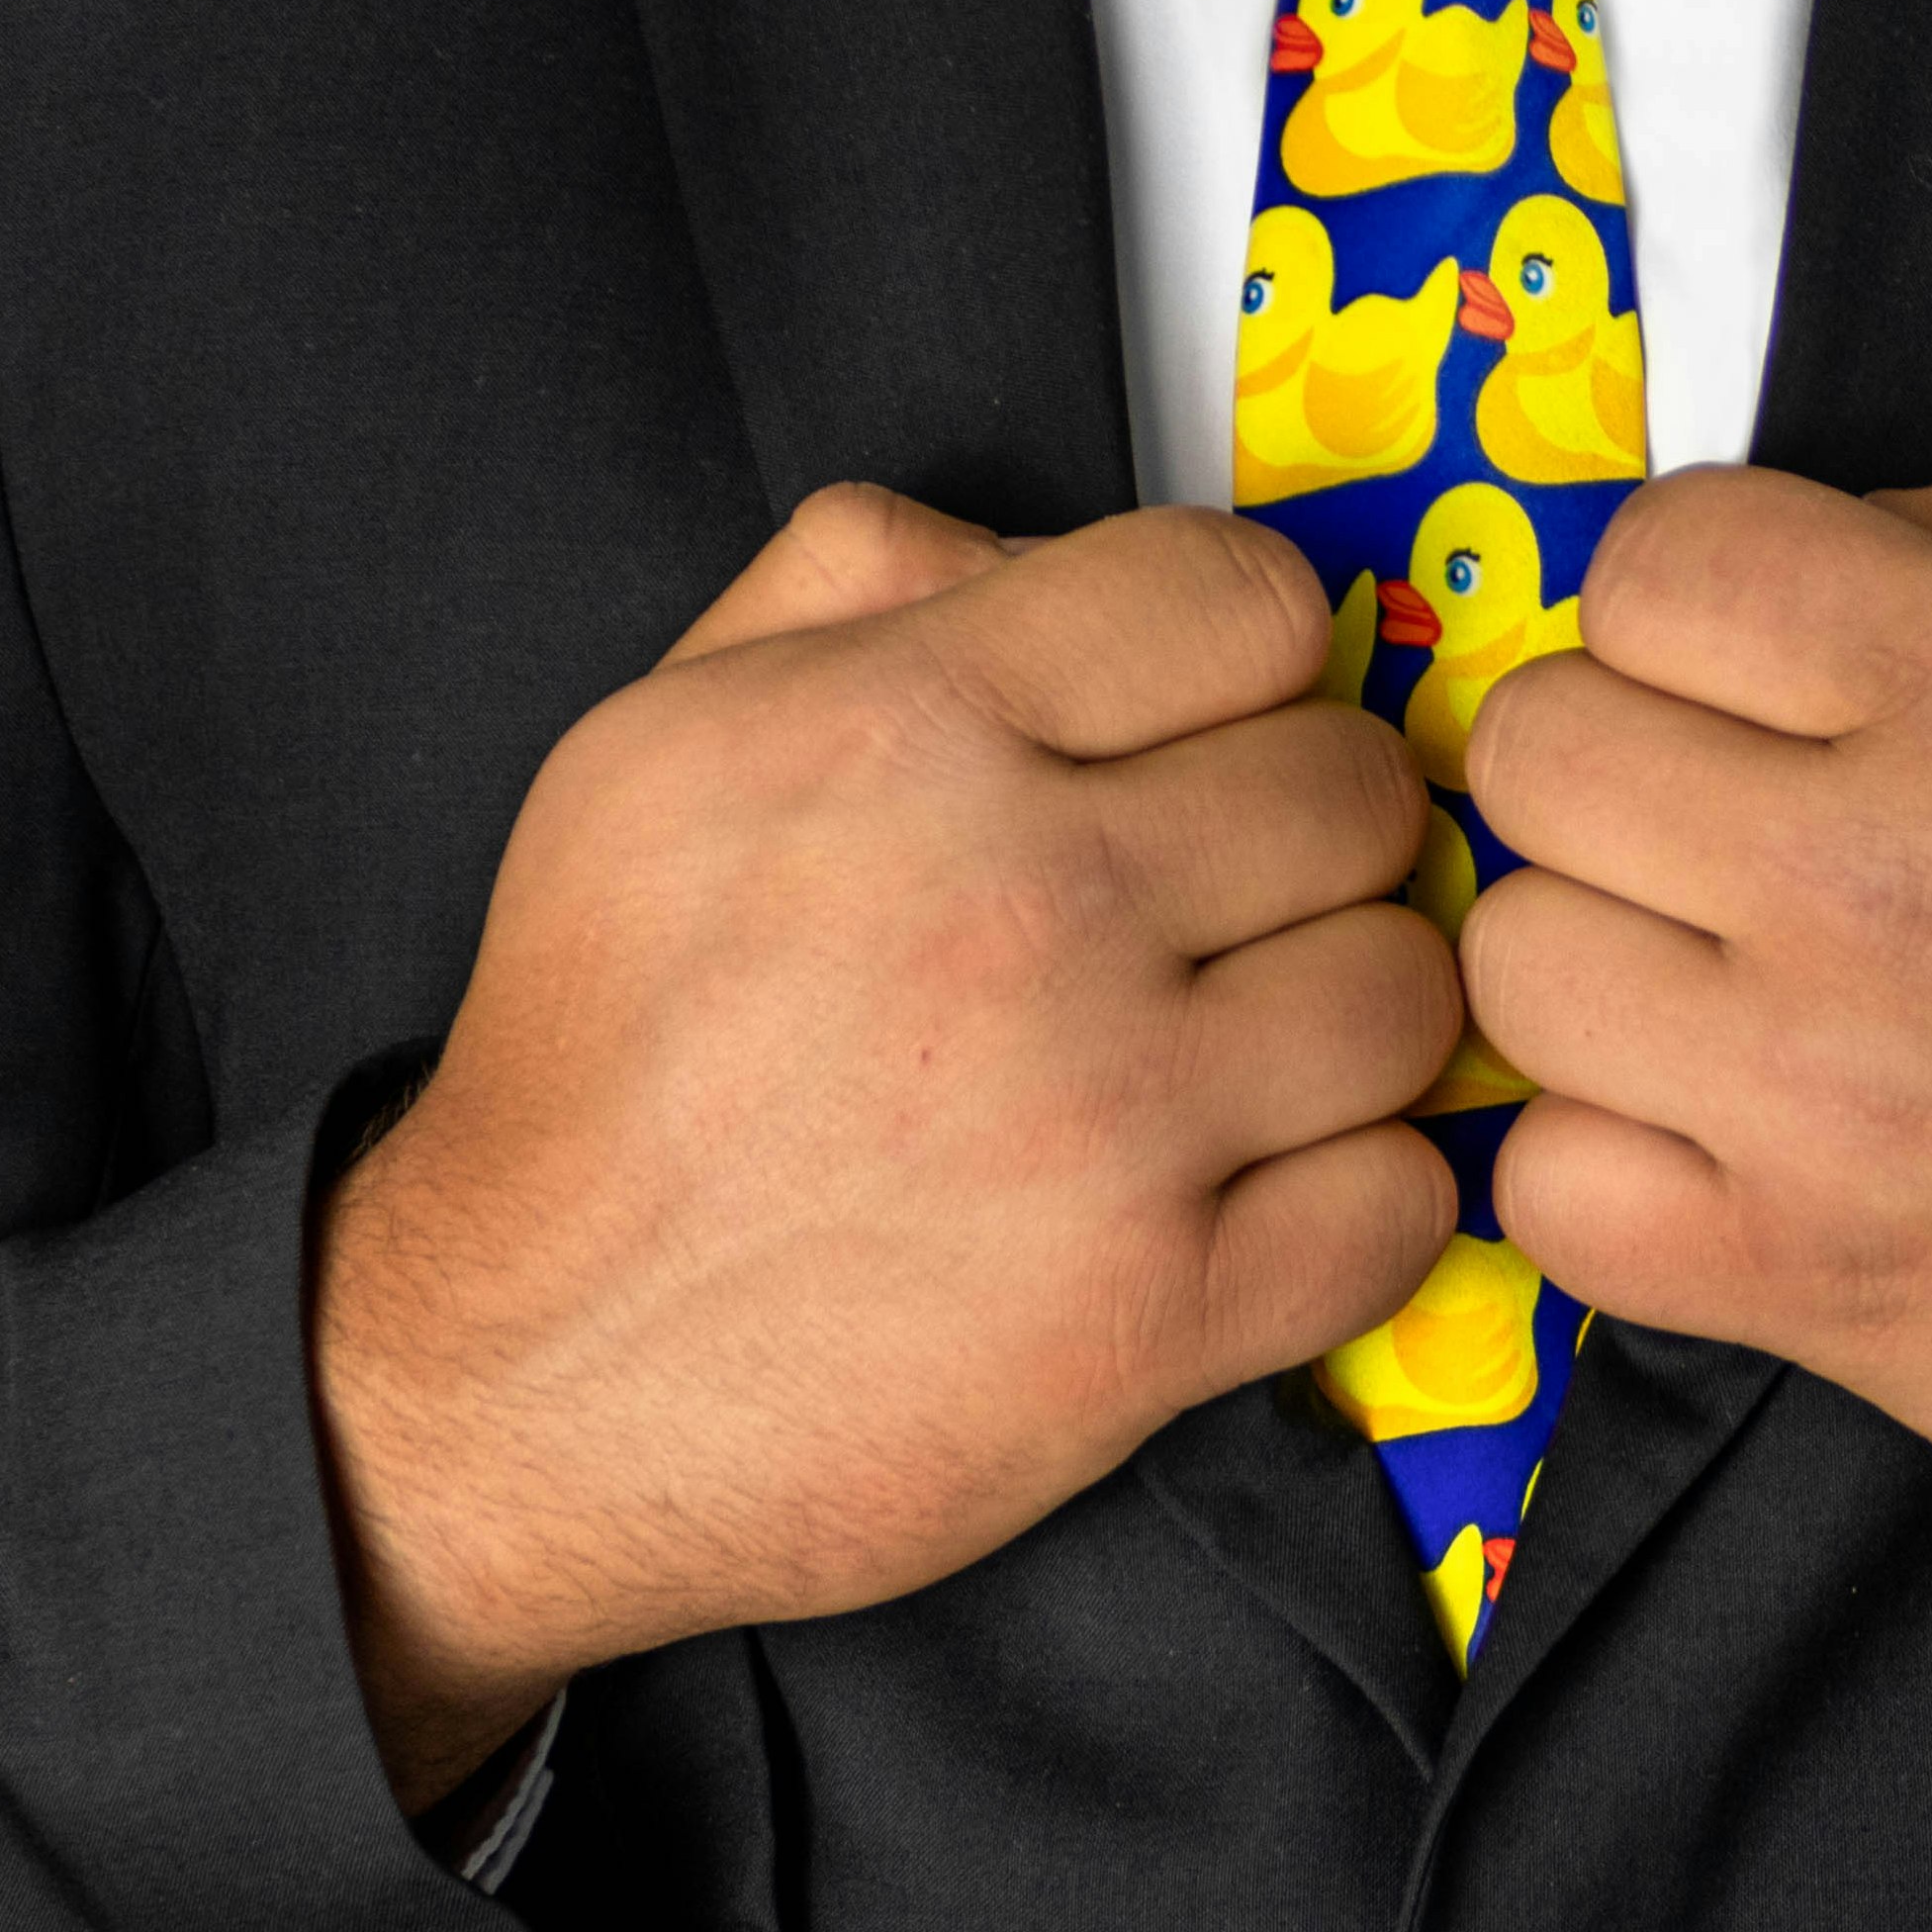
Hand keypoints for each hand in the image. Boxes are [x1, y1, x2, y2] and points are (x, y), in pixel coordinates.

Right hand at [311, 489, 1460, 1805]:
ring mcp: (1108, 1117)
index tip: (1204, 735)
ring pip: (1411, 989)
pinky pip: (1407, 1199)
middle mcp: (1026, 902)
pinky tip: (1253, 1192)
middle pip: (1357, 790)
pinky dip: (1357, 1198)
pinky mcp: (1158, 1313)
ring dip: (1346, 1020)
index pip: (1245, 599)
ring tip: (1239, 1056)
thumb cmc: (603, 1054)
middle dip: (1306, 841)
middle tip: (1219, 912)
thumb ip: (860, 585)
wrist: (520, 1371)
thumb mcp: (657, 739)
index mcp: (910, 728)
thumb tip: (1054, 560)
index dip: (1245, 662)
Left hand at [1460, 468, 1931, 1620]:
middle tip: (1716, 823)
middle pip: (1544, 743)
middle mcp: (1900, 884)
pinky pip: (1540, 1180)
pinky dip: (1601, 1160)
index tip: (1744, 662)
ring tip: (1715, 983)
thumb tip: (1815, 541)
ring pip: (1512, 954)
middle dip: (1618, 759)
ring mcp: (1827, 1100)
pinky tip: (1711, 1137)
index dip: (1689, 598)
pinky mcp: (1798, 1285)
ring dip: (1598, 956)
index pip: (1667, 556)